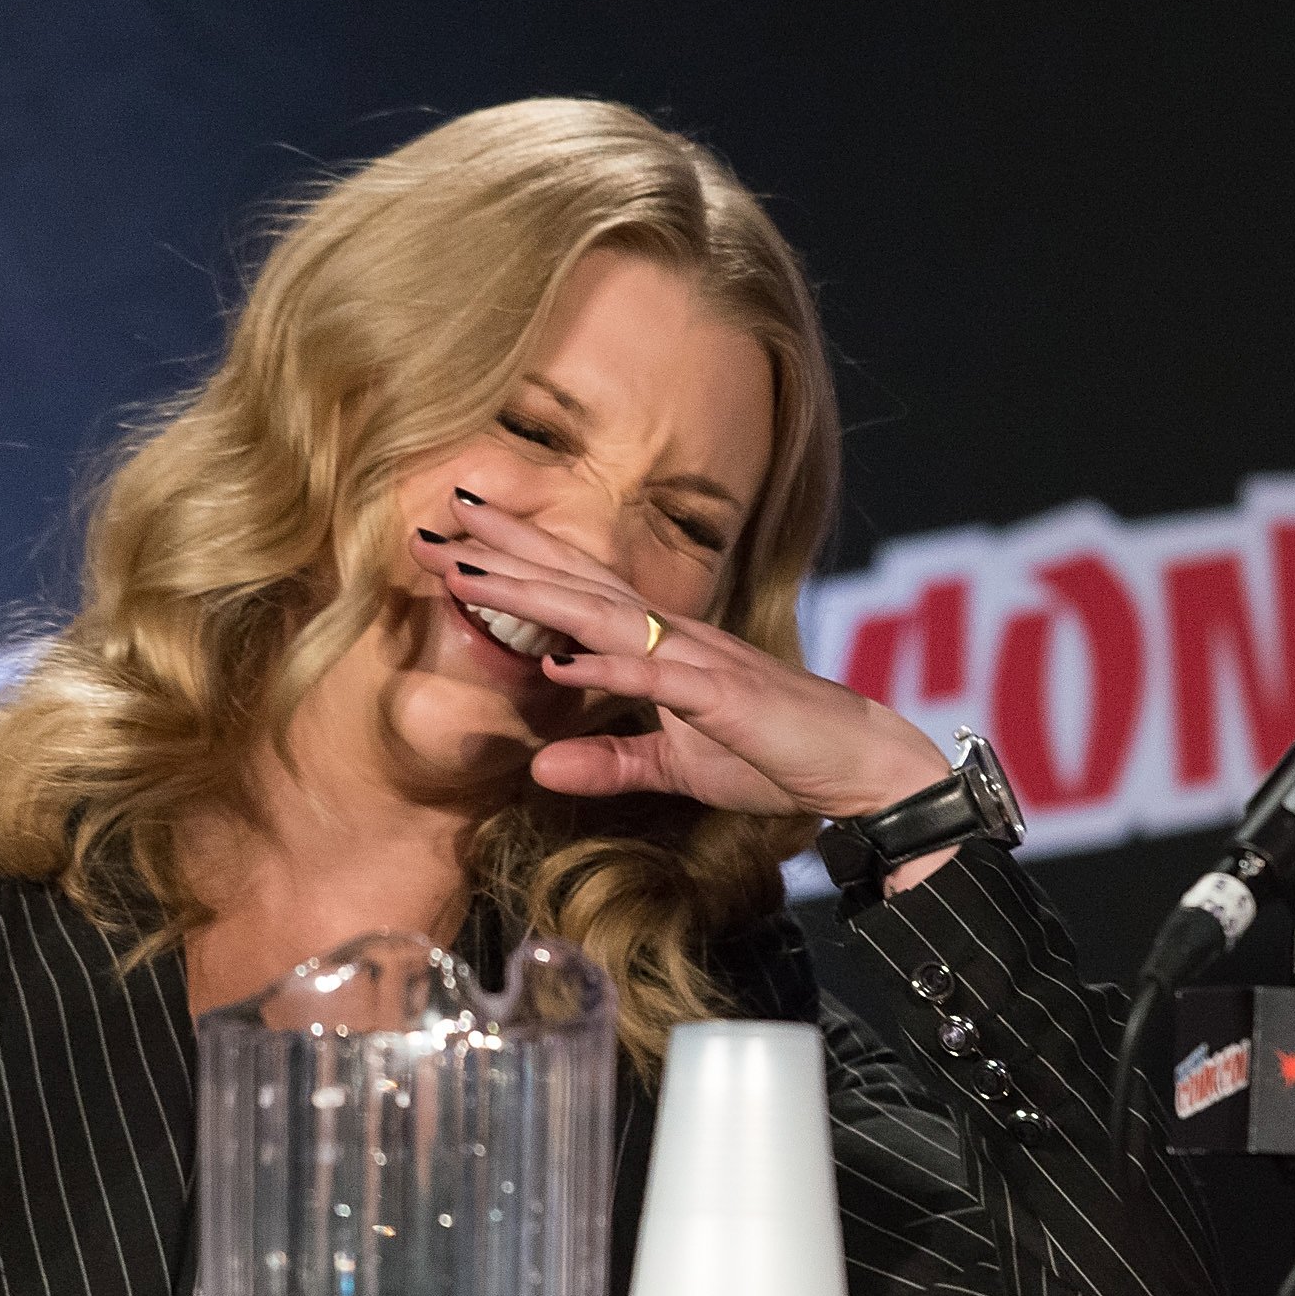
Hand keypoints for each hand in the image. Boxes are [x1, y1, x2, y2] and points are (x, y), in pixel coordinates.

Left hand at [414, 501, 951, 820]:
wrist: (862, 763)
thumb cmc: (778, 756)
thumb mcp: (678, 768)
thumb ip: (612, 763)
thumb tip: (540, 768)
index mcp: (662, 646)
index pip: (577, 593)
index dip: (517, 563)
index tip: (455, 541)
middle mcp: (675, 637)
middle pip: (576, 583)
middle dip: (504, 553)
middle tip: (432, 527)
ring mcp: (699, 661)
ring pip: (602, 616)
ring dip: (533, 593)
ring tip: (468, 574)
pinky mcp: (724, 697)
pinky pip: (657, 678)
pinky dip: (606, 668)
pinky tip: (558, 661)